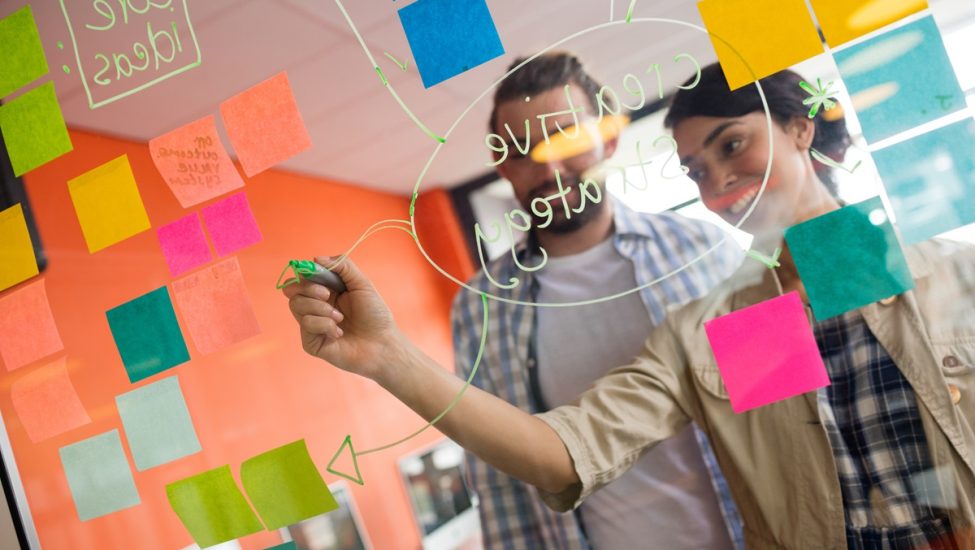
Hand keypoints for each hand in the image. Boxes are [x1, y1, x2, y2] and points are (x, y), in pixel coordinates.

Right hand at [283, 256, 399, 379]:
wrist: (382, 344)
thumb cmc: (375, 315)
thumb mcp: (362, 284)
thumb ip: (343, 266)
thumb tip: (317, 258)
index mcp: (327, 291)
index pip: (303, 278)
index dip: (305, 273)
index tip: (316, 272)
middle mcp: (317, 307)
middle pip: (293, 291)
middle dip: (309, 289)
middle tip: (328, 295)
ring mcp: (313, 325)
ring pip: (296, 306)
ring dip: (321, 309)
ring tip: (340, 318)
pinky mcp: (311, 342)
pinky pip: (306, 325)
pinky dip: (324, 325)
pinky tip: (339, 333)